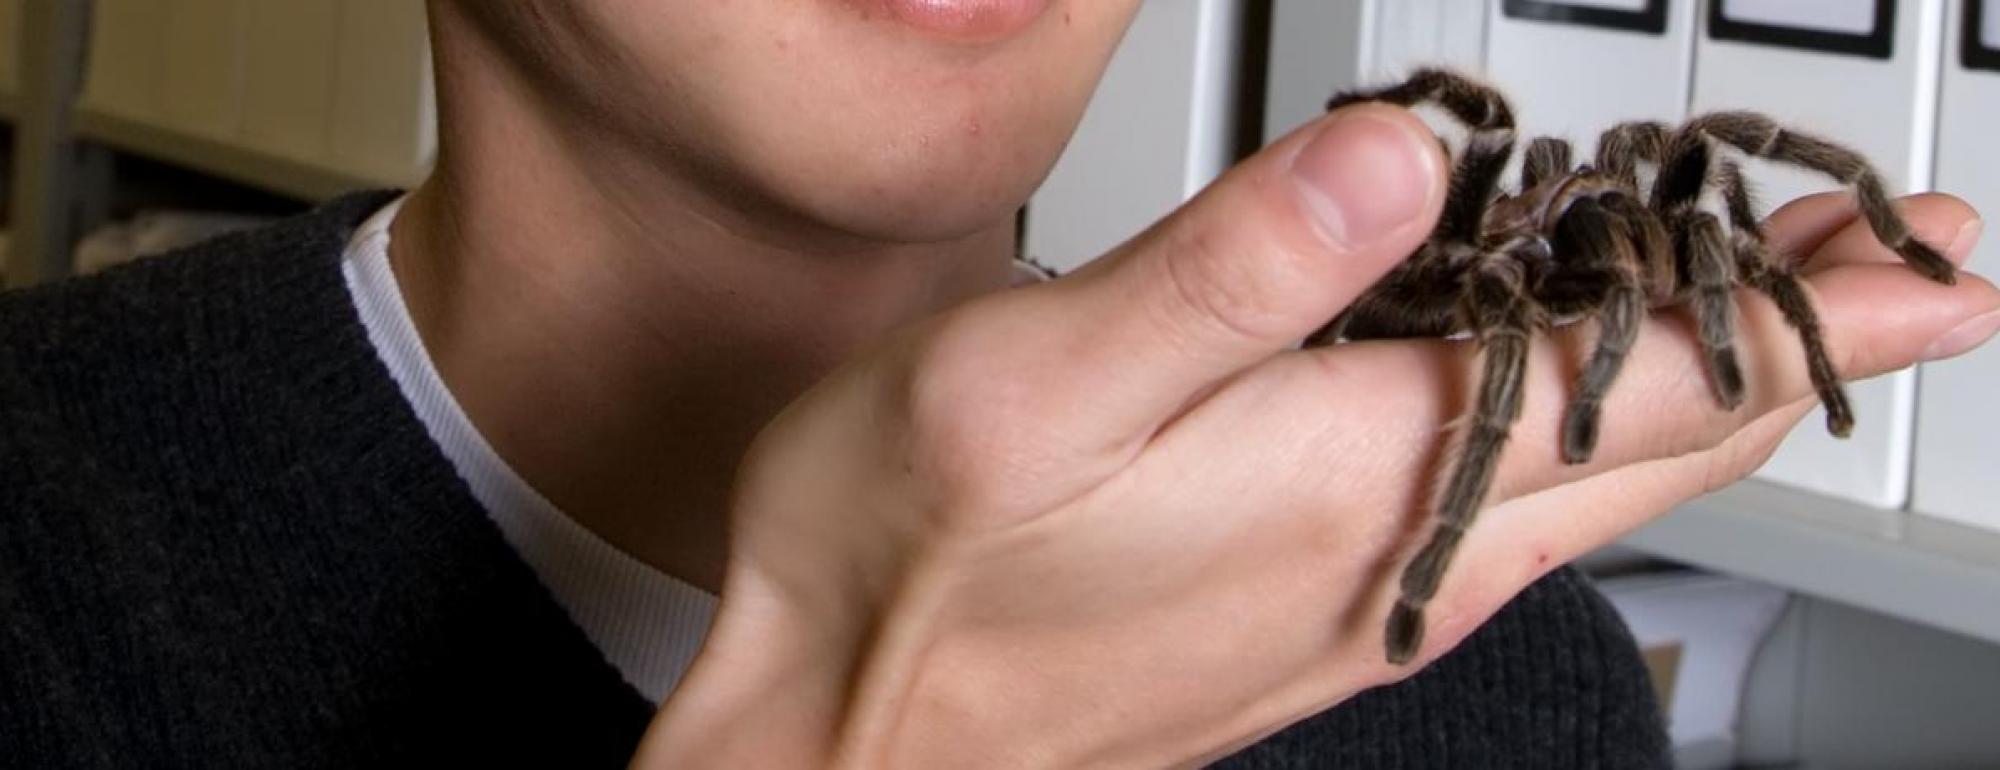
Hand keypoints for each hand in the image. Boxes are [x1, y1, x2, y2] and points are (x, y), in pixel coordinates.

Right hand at [631, 103, 1996, 767]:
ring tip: (1763, 300)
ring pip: (1596, 486)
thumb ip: (1233, 267)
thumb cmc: (908, 569)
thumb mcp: (1037, 381)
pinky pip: (1505, 515)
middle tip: (1902, 259)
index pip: (1657, 383)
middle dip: (1799, 338)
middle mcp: (1390, 554)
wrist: (834, 735)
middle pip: (1663, 443)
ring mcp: (1360, 597)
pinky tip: (1552, 393)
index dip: (1817, 304)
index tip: (1939, 257)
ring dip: (1698, 384)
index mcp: (1353, 476)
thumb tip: (1397, 165)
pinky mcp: (1310, 614)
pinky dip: (1579, 434)